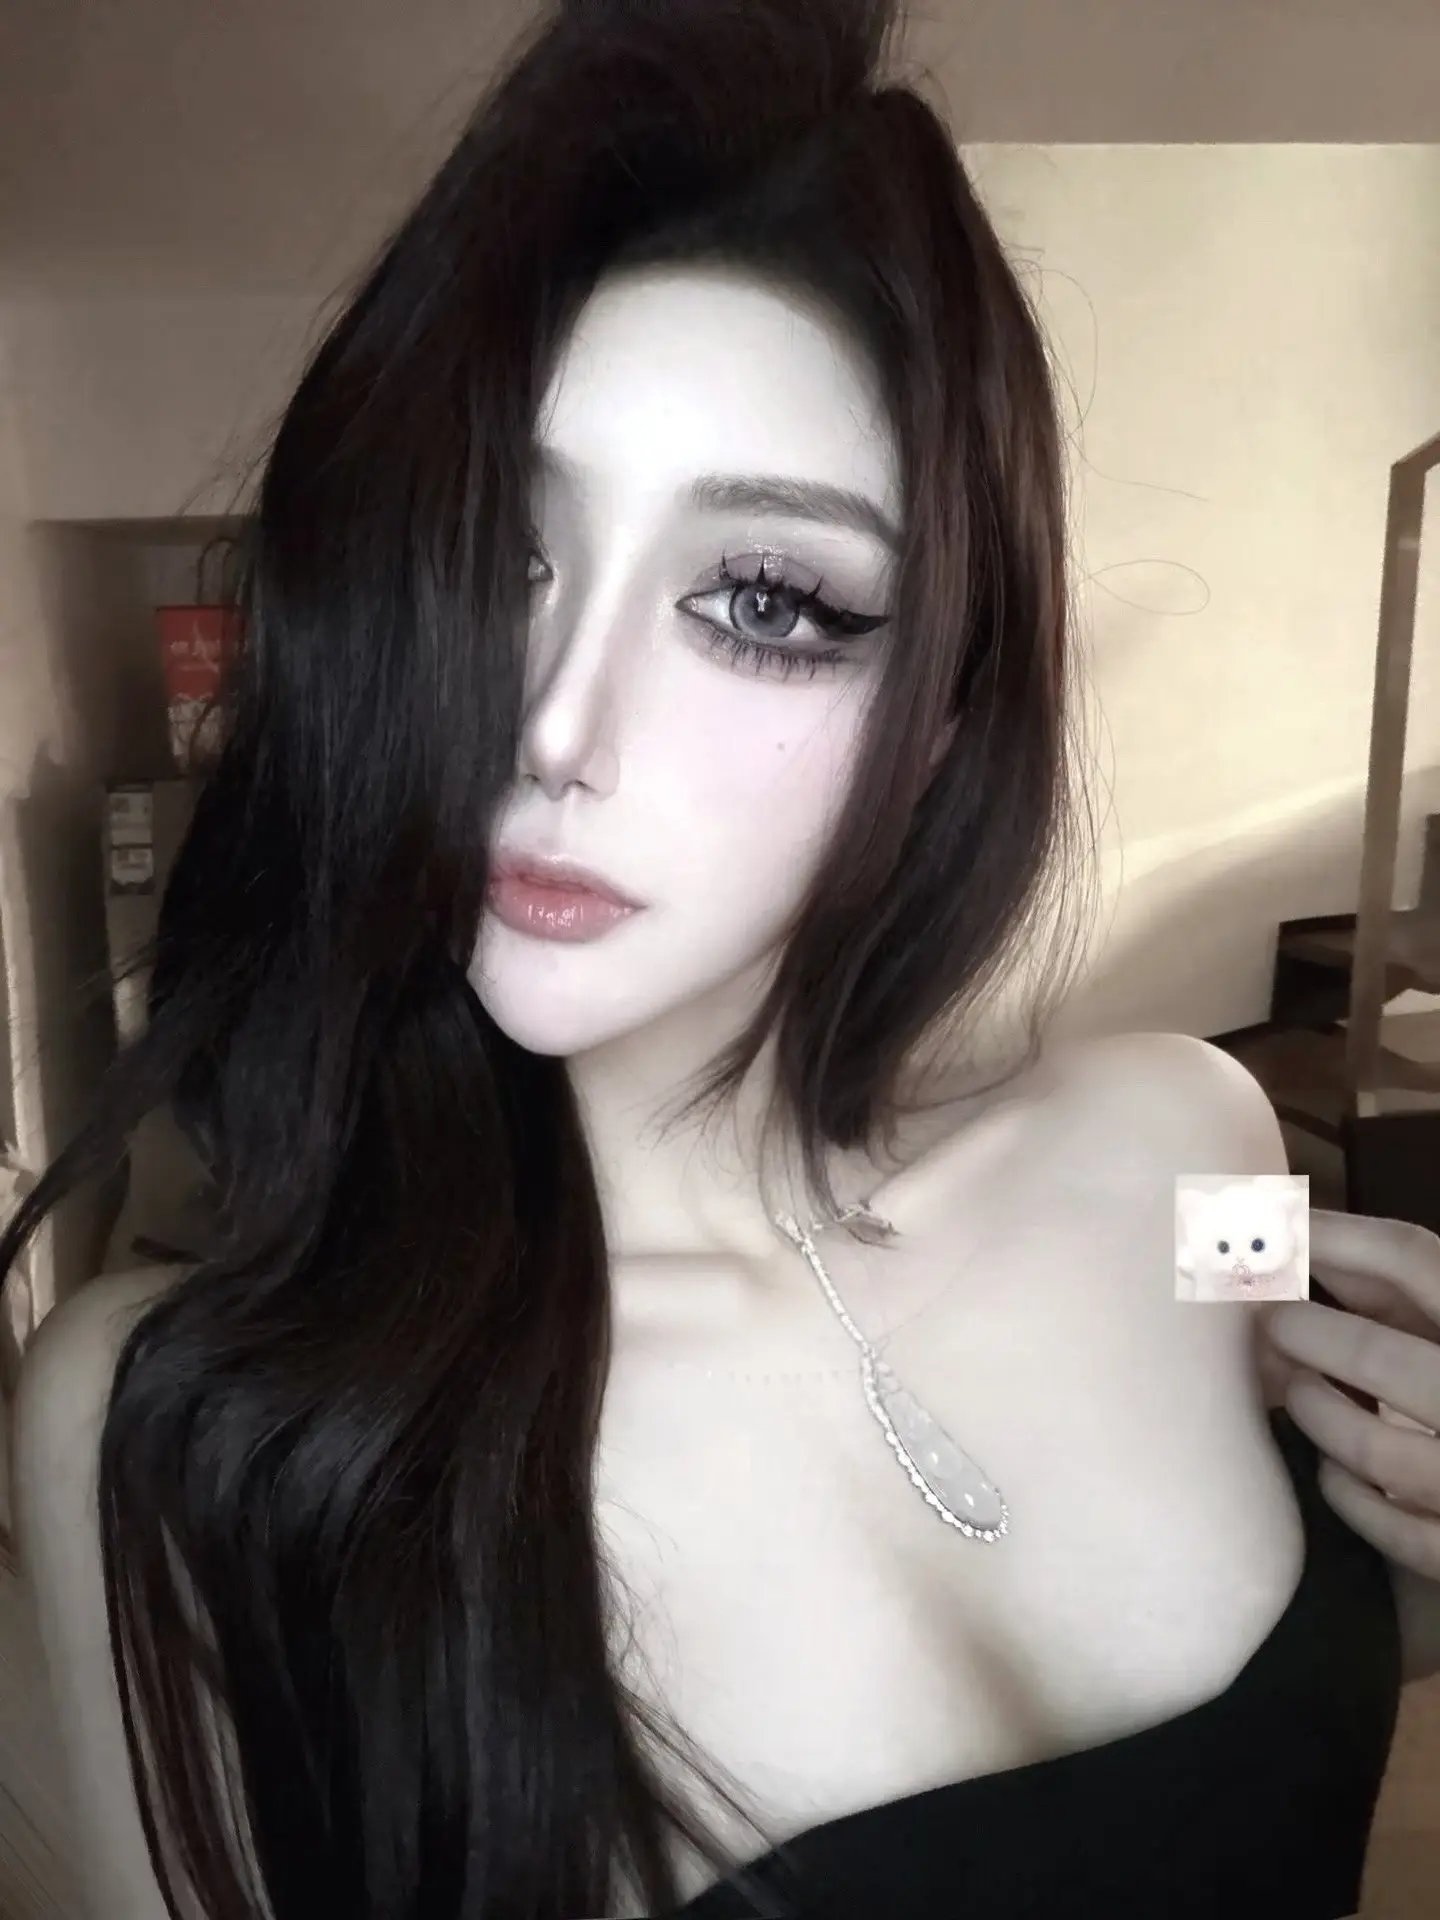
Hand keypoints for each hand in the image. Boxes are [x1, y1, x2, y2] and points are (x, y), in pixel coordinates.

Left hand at [1259, 1210, 1439, 1580]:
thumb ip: (1390, 1289)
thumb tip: (1291, 1240)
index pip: (1416, 1260)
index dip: (1334, 1237)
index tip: (1270, 1230)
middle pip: (1382, 1357)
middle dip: (1308, 1336)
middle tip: (1271, 1325)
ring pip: (1373, 1450)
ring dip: (1316, 1412)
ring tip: (1298, 1392)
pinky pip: (1383, 1525)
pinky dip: (1344, 1490)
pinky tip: (1333, 1469)